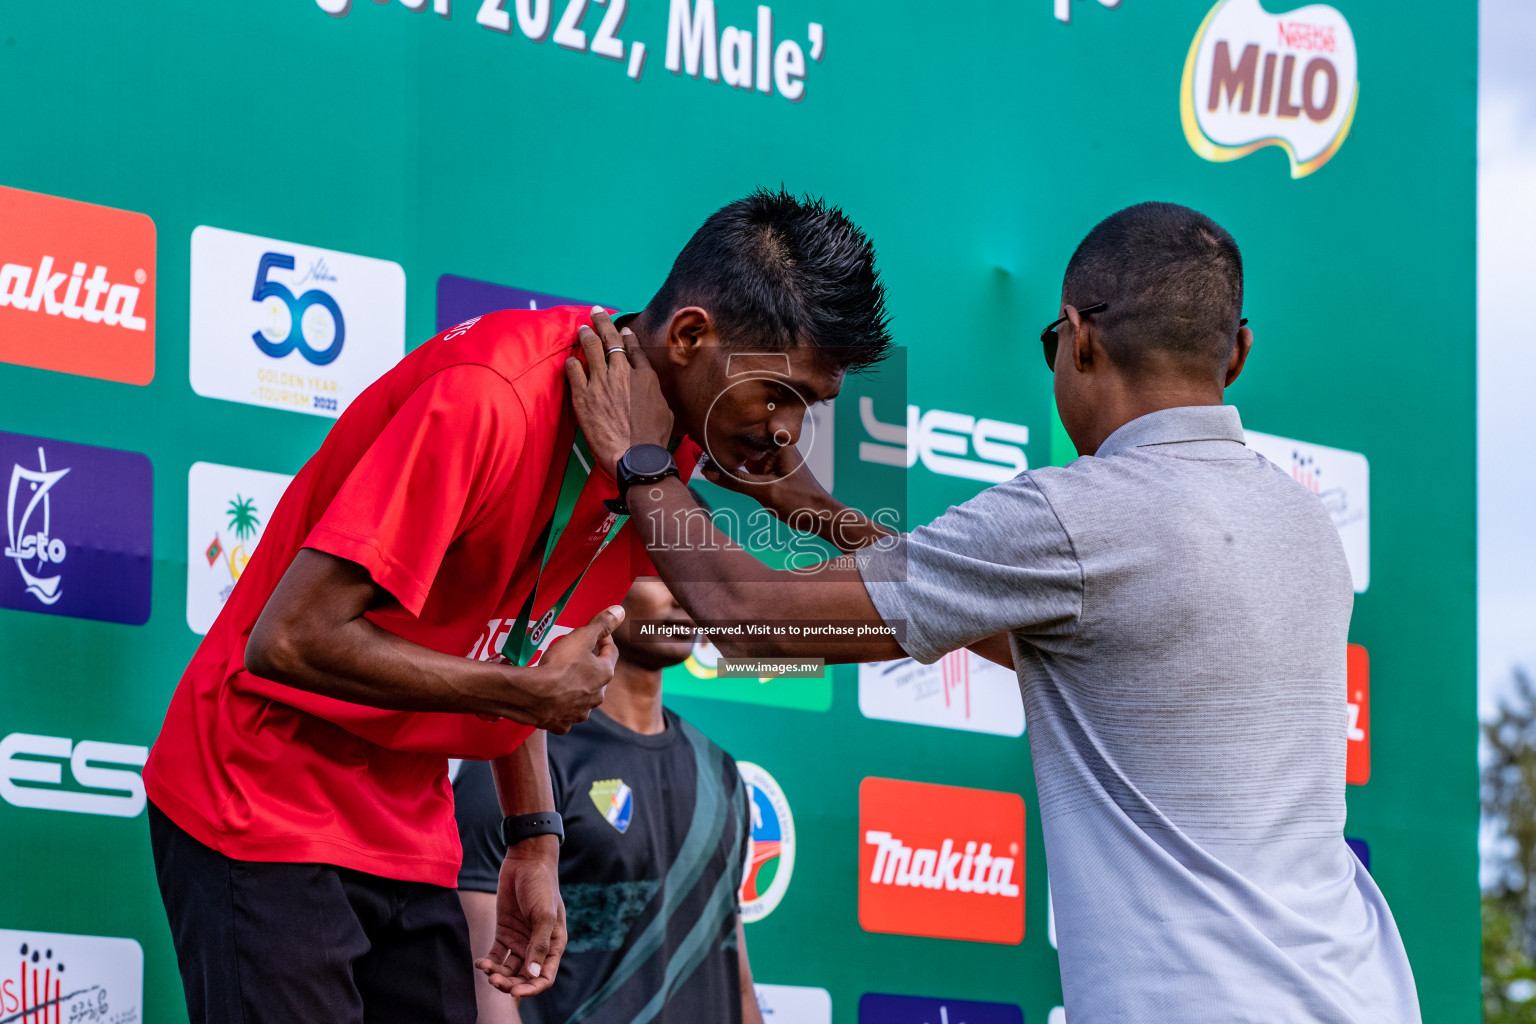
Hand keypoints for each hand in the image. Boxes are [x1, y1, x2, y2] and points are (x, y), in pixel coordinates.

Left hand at [476, 835, 565, 997]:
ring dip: (497, 974)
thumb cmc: (542, 886)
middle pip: (524, 976)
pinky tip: (479, 963)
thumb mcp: (544, 916)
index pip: (544, 977)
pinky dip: (488, 962)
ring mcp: (520, 940)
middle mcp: (537, 946)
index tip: (515, 991)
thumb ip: (539, 945)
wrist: (526, 861)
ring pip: (508, 968)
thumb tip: (534, 975)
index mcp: (554, 945)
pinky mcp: (505, 932)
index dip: (531, 988)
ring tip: (485, 969)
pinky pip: (496, 955)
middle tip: (494, 981)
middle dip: (510, 983)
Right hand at [512, 606, 622, 733]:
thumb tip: (620, 611)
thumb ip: (602, 624)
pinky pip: (564, 714)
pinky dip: (561, 708)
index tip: (597, 633)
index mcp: (604, 674)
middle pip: (598, 677)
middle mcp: (597, 697)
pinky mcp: (561, 724)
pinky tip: (552, 701)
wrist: (534, 696)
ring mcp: (579, 713)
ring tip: (563, 678)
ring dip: (577, 689)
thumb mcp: (581, 637)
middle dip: (590, 666)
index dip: (605, 639)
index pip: (611, 652)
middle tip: (577, 655)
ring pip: (583, 698)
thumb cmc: (560, 665)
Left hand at [565, 308, 673, 478]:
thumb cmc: (653, 438)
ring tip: (581, 328)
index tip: (623, 330)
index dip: (627, 337)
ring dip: (585, 335)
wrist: (635, 455)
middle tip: (597, 312)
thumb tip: (650, 387)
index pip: (633, 348)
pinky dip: (572, 362)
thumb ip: (654, 392)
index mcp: (644, 376)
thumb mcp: (665, 410)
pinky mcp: (583, 395)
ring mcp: (601, 382)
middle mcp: (622, 373)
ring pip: (591, 348)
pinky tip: (571, 359)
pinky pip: (573, 370)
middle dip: (603, 322)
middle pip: (611, 340)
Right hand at [700, 442, 834, 526]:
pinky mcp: (765, 470)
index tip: (704, 429)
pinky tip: (716, 468)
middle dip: (724, 441)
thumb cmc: (801, 501)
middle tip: (697, 441)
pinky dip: (733, 467)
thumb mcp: (765, 492)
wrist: (819, 517)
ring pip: (742, 453)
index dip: (726, 428)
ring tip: (703, 454)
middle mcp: (773, 447)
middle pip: (742, 440)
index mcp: (778, 443)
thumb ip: (736, 482)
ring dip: (727, 455)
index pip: (747, 430)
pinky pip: (745, 466)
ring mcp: (769, 458)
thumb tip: (707, 472)